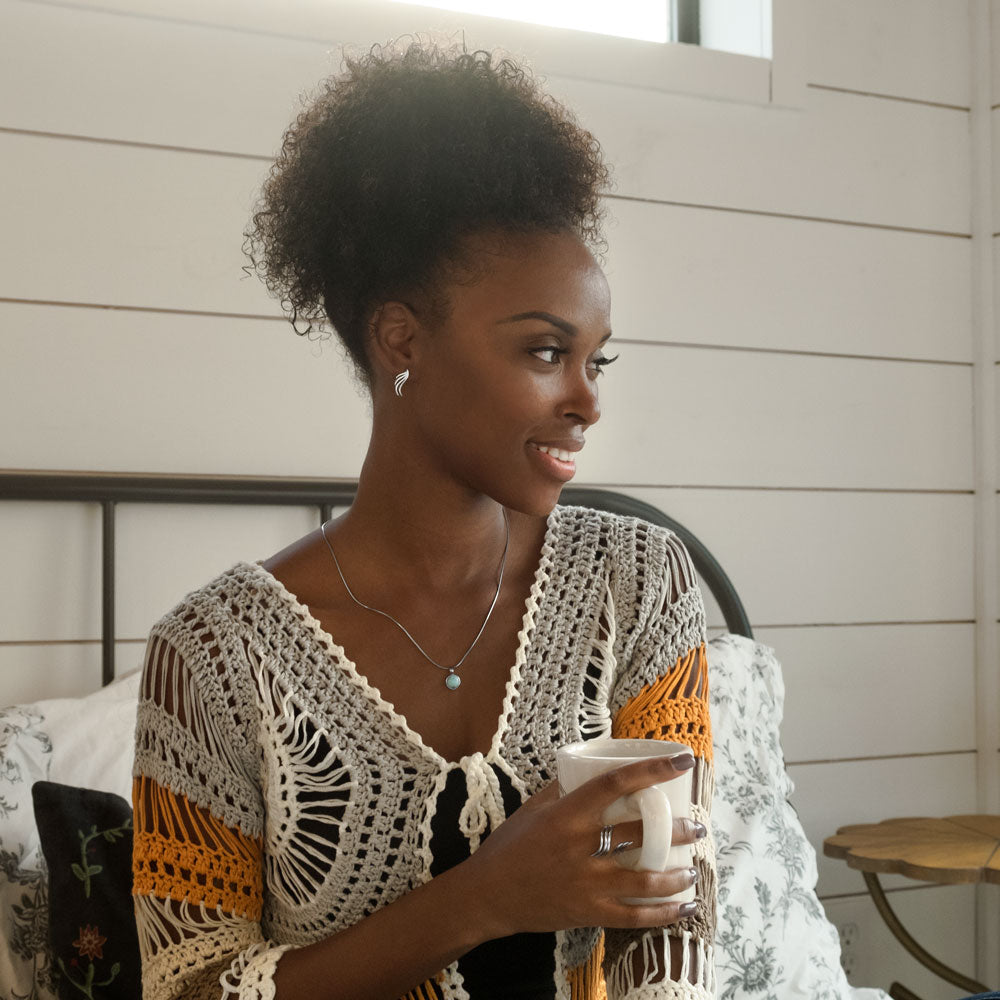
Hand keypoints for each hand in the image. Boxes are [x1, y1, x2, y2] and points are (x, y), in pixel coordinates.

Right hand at [460, 753, 703, 937]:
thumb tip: (590, 769)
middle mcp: (579, 847)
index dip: (651, 770)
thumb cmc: (509, 846)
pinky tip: (684, 908)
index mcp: (566, 815)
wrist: (487, 896)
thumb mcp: (533, 809)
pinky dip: (663, 914)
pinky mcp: (588, 913)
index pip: (615, 784)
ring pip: (643, 879)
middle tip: (696, 827)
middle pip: (638, 834)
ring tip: (693, 868)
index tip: (681, 761)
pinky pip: (634, 917)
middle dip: (675, 831)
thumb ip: (563, 790)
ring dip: (675, 874)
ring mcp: (585, 883)